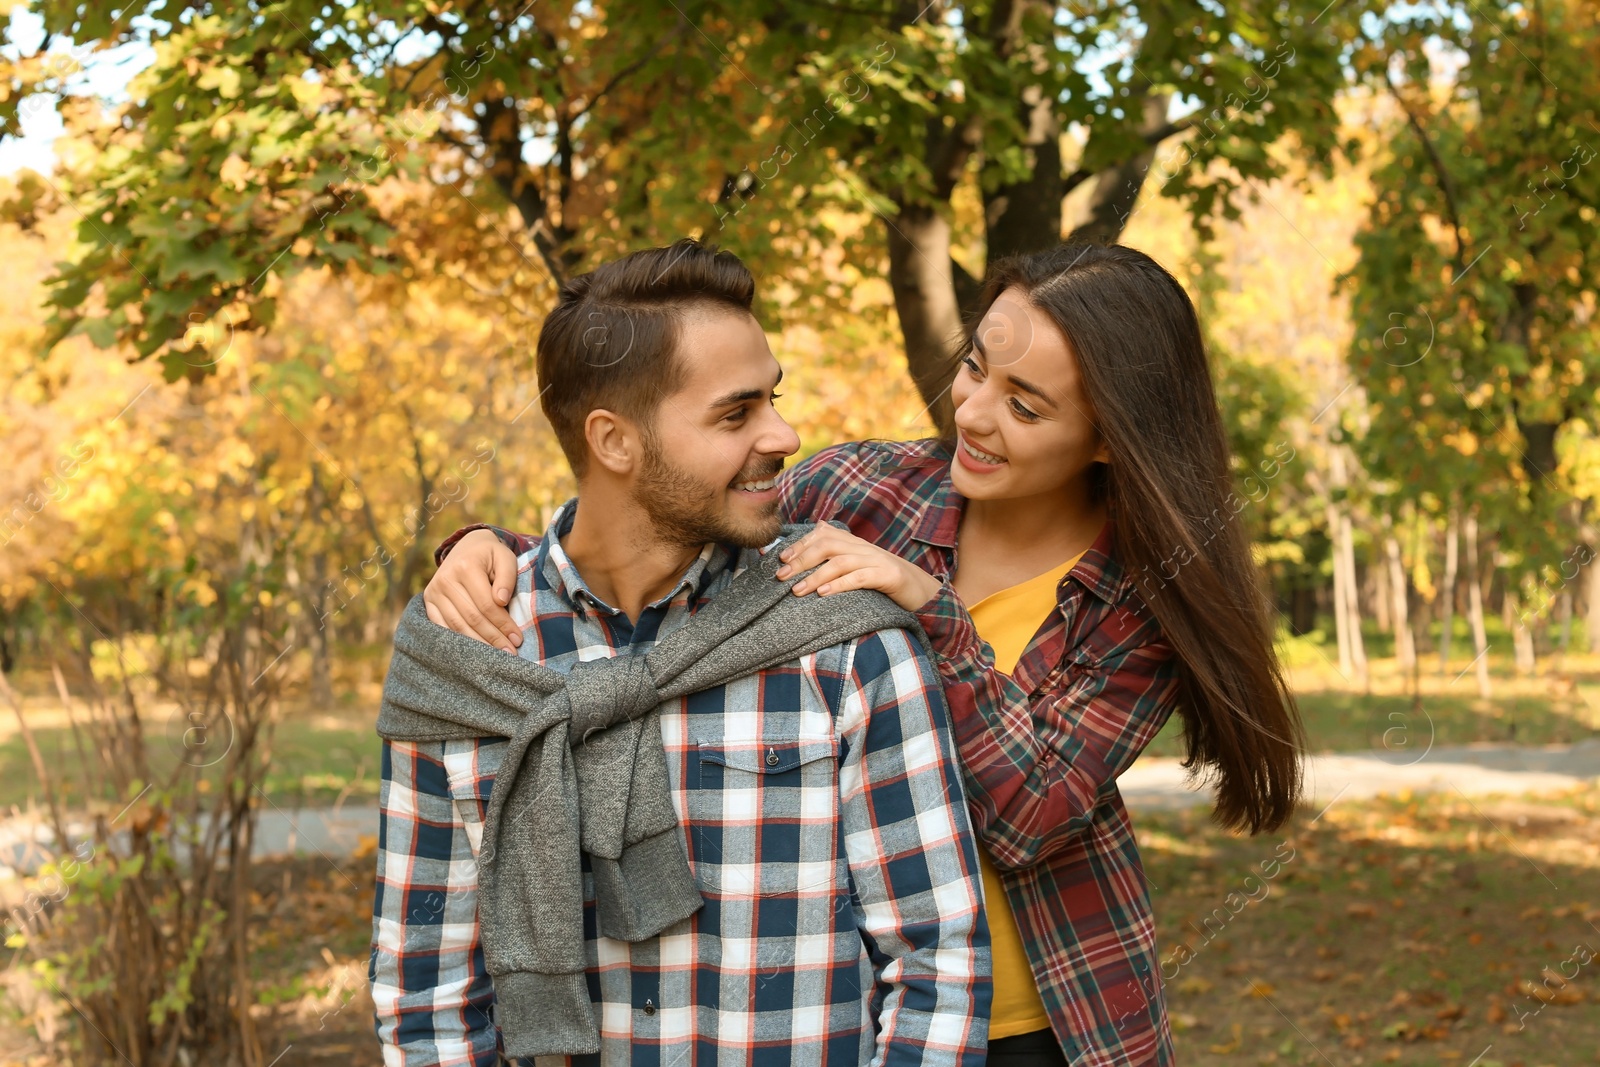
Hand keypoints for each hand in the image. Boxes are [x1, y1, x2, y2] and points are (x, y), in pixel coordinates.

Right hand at [423, 529, 522, 651]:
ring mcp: (433, 592)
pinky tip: (472, 653)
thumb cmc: (491, 556)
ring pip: (456, 626)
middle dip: (492, 638)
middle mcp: (445, 580)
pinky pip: (441, 627)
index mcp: (466, 567)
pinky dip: (457, 641)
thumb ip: (507, 577)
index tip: (517, 639)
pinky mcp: (428, 602)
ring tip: (495, 657)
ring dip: (477, 645)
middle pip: (471, 618)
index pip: (486, 604)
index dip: (502, 624)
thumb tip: (501, 600)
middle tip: (510, 654)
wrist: (466, 547)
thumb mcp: (505, 558)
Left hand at [774, 524, 941, 611]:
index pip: (823, 535)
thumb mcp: (860, 565)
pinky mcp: (888, 576)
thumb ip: (838, 554)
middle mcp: (864, 548)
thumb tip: (813, 536)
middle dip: (802, 559)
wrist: (923, 591)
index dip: (800, 545)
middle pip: (827, 544)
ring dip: (815, 575)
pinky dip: (840, 585)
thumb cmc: (884, 582)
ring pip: (840, 561)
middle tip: (781, 576)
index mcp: (855, 544)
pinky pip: (860, 577)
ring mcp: (877, 560)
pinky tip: (824, 593)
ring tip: (797, 590)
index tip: (780, 559)